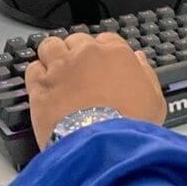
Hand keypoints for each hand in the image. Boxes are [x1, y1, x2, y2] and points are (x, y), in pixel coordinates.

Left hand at [25, 32, 166, 149]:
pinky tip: (44, 87)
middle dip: (76, 53)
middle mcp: (86, 54)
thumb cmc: (130, 125)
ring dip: (53, 56)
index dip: (102, 53)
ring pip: (50, 46)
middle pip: (76, 40)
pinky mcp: (40, 87)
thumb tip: (139, 60)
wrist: (102, 146)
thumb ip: (146, 74)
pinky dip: (37, 75)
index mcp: (116, 53)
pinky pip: (33, 68)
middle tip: (79, 72)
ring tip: (57, 73)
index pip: (106, 39)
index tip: (101, 65)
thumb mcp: (154, 100)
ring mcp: (61, 68)